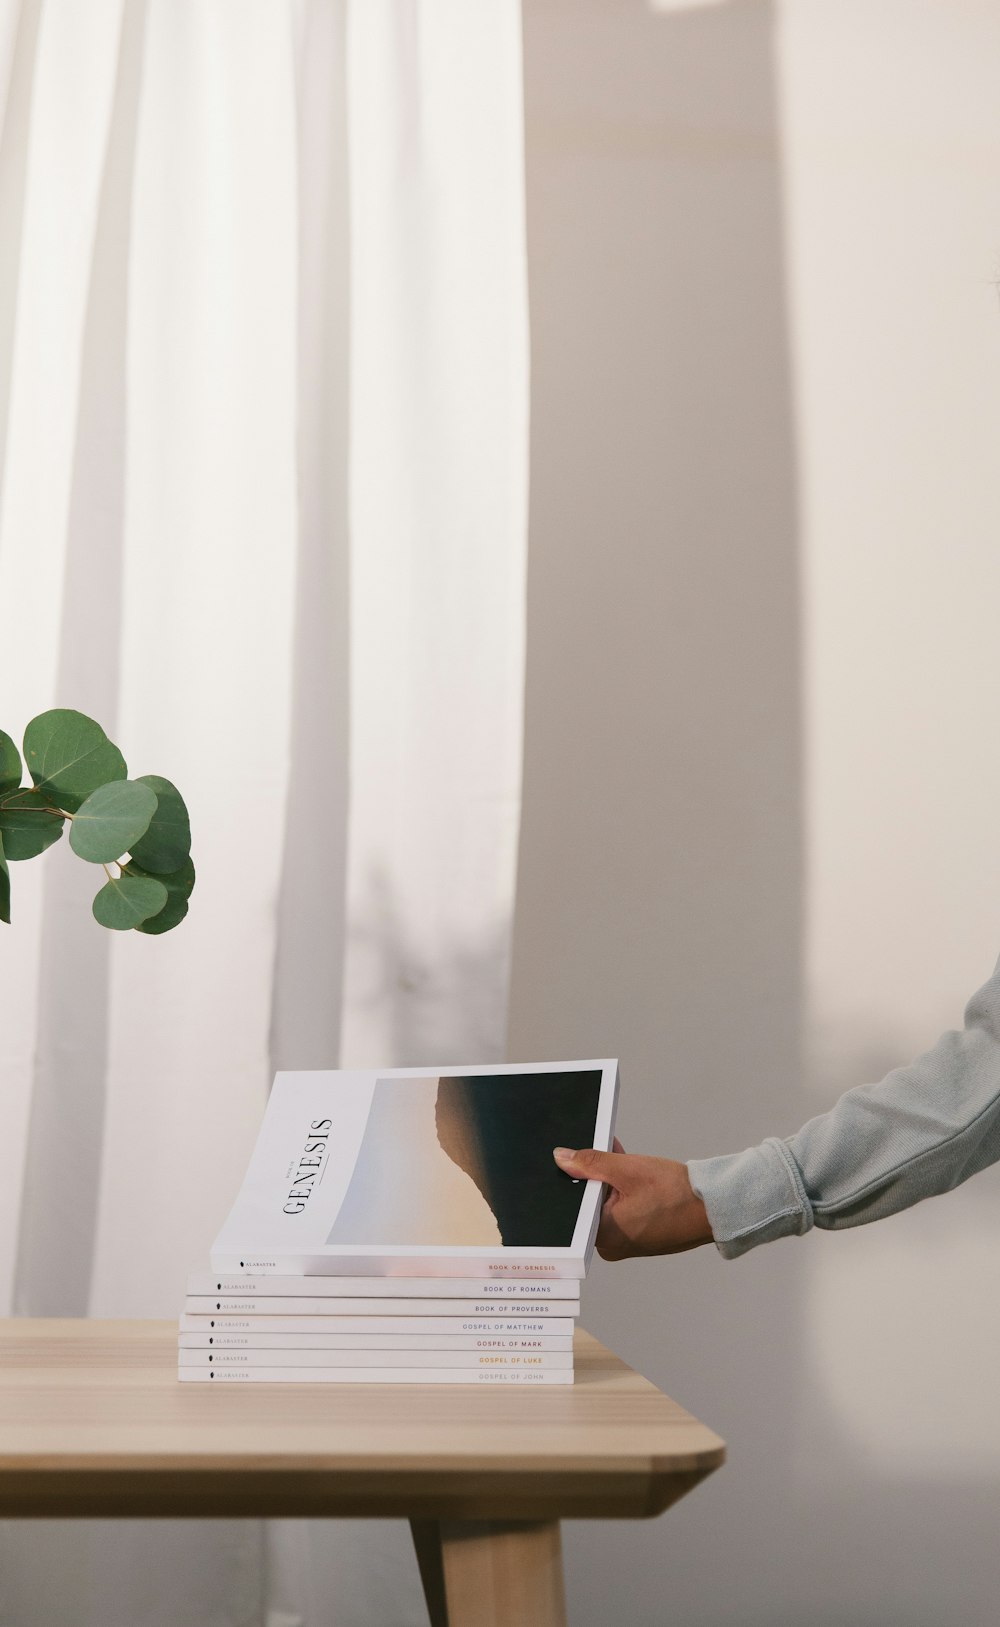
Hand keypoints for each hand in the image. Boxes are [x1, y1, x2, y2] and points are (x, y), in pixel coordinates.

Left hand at [552, 1138, 713, 1258]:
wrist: (713, 1208)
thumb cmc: (676, 1194)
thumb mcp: (627, 1170)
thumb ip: (591, 1163)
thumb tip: (562, 1158)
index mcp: (603, 1236)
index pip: (576, 1202)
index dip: (580, 1175)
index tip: (585, 1157)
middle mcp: (611, 1247)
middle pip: (590, 1203)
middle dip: (597, 1176)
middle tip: (609, 1156)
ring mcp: (625, 1244)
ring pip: (606, 1205)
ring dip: (612, 1181)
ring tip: (624, 1161)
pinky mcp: (638, 1238)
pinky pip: (621, 1211)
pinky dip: (623, 1193)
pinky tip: (632, 1175)